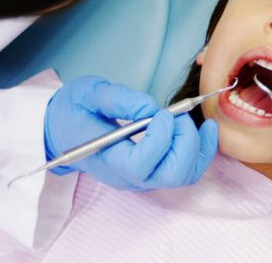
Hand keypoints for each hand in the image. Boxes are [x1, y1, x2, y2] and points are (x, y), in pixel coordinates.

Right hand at [44, 76, 217, 189]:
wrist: (64, 128)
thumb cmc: (74, 110)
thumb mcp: (87, 93)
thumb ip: (117, 98)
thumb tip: (150, 108)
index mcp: (106, 158)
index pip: (140, 164)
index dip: (159, 140)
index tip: (162, 114)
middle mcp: (126, 176)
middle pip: (170, 175)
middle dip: (185, 142)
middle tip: (178, 116)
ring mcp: (141, 178)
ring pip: (183, 176)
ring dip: (198, 147)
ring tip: (195, 121)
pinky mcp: (152, 173)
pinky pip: (187, 172)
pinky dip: (203, 152)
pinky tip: (207, 130)